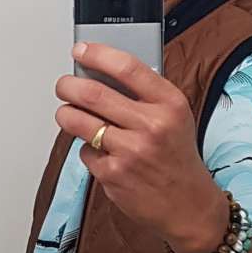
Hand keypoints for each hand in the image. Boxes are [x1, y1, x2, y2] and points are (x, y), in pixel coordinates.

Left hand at [54, 42, 227, 252]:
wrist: (187, 203)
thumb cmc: (177, 154)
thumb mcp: (176, 115)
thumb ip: (146, 92)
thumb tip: (104, 70)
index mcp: (169, 103)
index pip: (128, 68)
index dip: (98, 54)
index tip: (81, 50)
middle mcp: (151, 125)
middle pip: (93, 93)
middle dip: (68, 85)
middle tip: (64, 84)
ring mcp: (130, 151)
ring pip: (78, 121)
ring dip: (66, 113)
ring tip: (67, 111)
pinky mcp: (113, 174)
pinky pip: (84, 151)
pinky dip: (85, 147)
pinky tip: (99, 149)